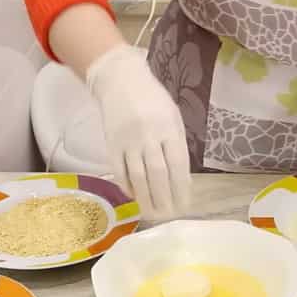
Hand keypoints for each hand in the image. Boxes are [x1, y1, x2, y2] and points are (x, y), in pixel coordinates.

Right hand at [87, 44, 190, 218]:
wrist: (120, 81)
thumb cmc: (153, 100)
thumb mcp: (173, 117)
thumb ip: (177, 145)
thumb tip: (182, 178)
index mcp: (169, 128)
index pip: (178, 164)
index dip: (182, 187)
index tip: (185, 205)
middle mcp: (149, 136)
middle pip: (158, 174)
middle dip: (165, 198)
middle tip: (169, 216)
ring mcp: (128, 140)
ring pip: (138, 176)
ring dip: (146, 198)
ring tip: (153, 213)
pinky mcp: (111, 143)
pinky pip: (119, 170)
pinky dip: (127, 186)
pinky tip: (134, 196)